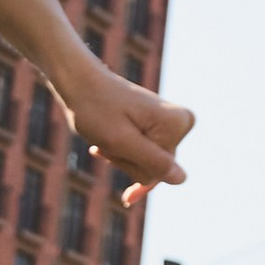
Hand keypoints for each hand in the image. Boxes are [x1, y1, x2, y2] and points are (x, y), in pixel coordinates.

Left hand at [64, 63, 193, 204]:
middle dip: (125, 161)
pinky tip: (102, 145)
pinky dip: (122, 154)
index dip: (128, 164)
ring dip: (121, 156)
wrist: (82, 84)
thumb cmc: (97, 110)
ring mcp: (172, 125)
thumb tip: (182, 180)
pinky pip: (145, 156)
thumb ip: (152, 162)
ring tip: (106, 137)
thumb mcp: (120, 142)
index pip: (157, 171)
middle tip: (106, 140)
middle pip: (155, 168)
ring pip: (147, 164)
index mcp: (178, 123)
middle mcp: (182, 122)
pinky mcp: (161, 128)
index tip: (112, 142)